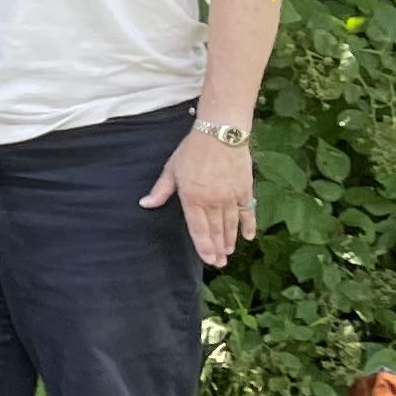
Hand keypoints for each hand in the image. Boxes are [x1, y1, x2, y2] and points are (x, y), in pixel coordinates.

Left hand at [142, 126, 259, 267]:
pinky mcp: (245, 189)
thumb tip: (145, 204)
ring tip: (229, 252)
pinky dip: (249, 224)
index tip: (208, 259)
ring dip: (230, 240)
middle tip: (220, 263)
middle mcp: (213, 201)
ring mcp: (231, 196)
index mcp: (193, 198)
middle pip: (216, 230)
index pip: (198, 229)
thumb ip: (161, 190)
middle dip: (218, 249)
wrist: (220, 133)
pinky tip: (249, 237)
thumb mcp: (172, 169)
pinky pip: (247, 211)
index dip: (204, 246)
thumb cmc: (192, 150)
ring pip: (231, 224)